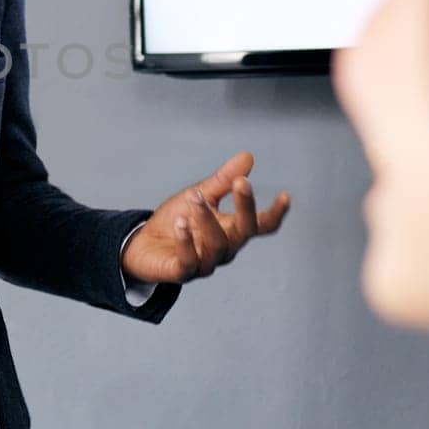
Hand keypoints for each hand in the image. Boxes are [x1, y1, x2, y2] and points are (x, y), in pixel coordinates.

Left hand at [120, 151, 290, 285]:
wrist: (143, 244)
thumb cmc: (176, 220)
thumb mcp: (200, 194)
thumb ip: (223, 180)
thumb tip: (248, 156)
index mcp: (233, 230)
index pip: (262, 225)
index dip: (276, 214)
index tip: (285, 195)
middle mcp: (225, 249)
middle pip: (245, 232)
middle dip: (245, 207)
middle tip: (241, 182)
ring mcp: (206, 263)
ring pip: (217, 244)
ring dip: (207, 218)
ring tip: (194, 197)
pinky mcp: (183, 272)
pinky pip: (190, 261)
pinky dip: (187, 242)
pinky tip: (181, 224)